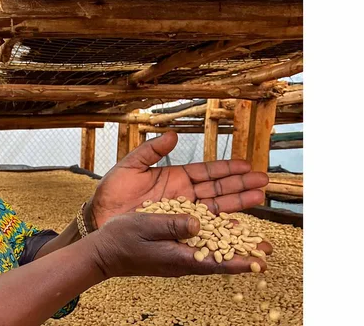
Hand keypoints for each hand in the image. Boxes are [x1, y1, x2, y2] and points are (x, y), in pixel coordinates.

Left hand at [88, 131, 267, 227]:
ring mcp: (182, 213)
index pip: (206, 172)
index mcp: (175, 178)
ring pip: (216, 208)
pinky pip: (203, 228)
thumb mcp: (131, 166)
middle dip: (240, 185)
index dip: (226, 169)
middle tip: (263, 181)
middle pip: (218, 189)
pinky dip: (220, 228)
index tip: (247, 165)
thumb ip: (151, 150)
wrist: (100, 218)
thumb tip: (173, 135)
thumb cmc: (112, 191)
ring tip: (259, 198)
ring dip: (238, 203)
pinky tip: (238, 226)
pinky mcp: (177, 228)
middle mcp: (183, 196)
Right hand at [90, 212, 266, 278]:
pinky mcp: (173, 251)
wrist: (103, 252)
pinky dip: (216, 239)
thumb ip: (171, 224)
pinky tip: (223, 231)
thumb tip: (197, 223)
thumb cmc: (120, 239)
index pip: (214, 261)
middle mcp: (182, 259)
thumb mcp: (144, 225)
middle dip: (244, 251)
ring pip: (213, 251)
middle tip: (268, 249)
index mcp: (177, 256)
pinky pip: (200, 247)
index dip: (239, 261)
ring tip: (253, 239)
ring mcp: (178, 256)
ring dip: (233, 244)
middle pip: (220, 257)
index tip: (260, 262)